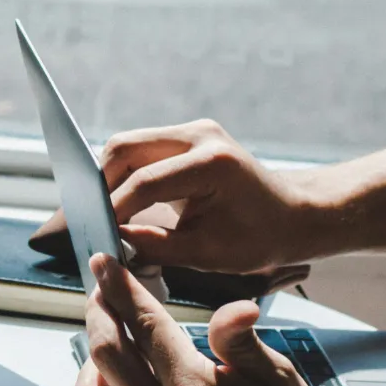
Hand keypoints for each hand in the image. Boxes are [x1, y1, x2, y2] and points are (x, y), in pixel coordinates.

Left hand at [70, 253, 370, 385]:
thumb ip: (241, 340)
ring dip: (92, 368)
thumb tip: (233, 305)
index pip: (144, 324)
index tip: (106, 264)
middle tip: (102, 298)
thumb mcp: (280, 378)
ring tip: (110, 353)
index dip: (120, 287)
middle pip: (104, 355)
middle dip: (98, 315)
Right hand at [100, 119, 341, 273]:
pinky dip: (125, 175)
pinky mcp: (186, 138)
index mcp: (211, 163)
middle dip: (101, 185)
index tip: (96, 235)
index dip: (113, 210)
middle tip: (91, 220)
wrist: (294, 214)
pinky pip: (142, 151)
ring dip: (110, 178)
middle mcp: (199, 136)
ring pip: (128, 146)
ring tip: (104, 214)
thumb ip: (156, 247)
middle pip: (125, 148)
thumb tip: (113, 243)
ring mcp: (193, 132)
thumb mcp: (209, 253)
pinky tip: (121, 204)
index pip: (144, 182)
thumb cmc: (261, 237)